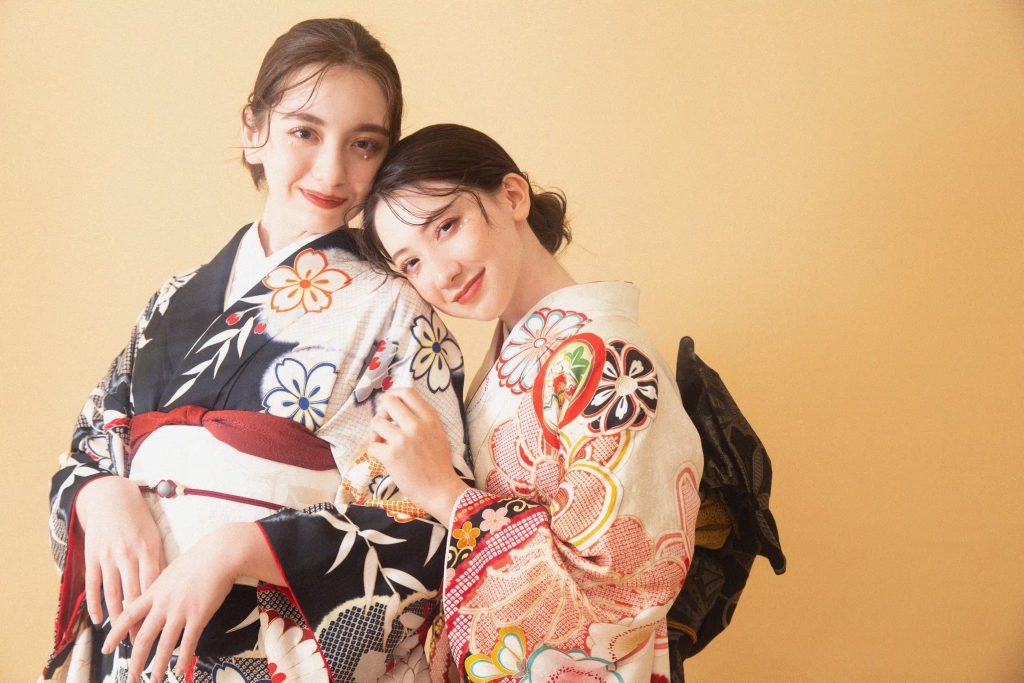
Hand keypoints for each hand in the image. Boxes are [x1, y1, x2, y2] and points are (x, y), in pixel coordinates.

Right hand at [75, 476, 164, 626]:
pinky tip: (99, 619)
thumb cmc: (137, 517)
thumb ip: (157, 559)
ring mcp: (107, 556)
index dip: (155, 605)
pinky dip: (95, 604)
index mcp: (147, 548)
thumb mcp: (153, 535)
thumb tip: (165, 585)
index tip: (160, 623)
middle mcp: (126, 554)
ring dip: (117, 616)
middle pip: (133, 592)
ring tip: (121, 634)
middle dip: (138, 617)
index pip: (152, 583)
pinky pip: (93, 585)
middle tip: (142, 639)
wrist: (109, 497)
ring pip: (112, 593)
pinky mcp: (92, 557)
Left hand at [102, 523, 253, 680]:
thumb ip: (161, 587)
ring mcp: (180, 611)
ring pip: (164, 645)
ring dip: (158, 666)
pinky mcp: (199, 616)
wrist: (219, 555)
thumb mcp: (171, 571)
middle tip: (130, 678)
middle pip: (143, 637)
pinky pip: (188, 642)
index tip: (106, 648)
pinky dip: (184, 659)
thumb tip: (154, 597)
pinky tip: (180, 671)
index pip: (128, 616)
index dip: (115, 634)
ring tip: (154, 680)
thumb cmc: (198, 559)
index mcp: (154, 592)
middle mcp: (163, 604)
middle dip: (135, 661)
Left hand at [367, 387, 468, 523]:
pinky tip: (382, 457)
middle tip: (384, 424)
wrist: (440, 489)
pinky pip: (372, 445)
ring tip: (382, 443)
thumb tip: (399, 408)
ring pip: (376, 422)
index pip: (407, 392)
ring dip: (375, 433)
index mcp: (430, 418)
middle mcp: (416, 424)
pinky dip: (374, 451)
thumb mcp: (437, 433)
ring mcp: (403, 439)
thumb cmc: (438, 464)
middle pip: (388, 401)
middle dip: (382, 411)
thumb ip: (422, 419)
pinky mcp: (391, 455)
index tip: (389, 404)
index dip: (393, 394)